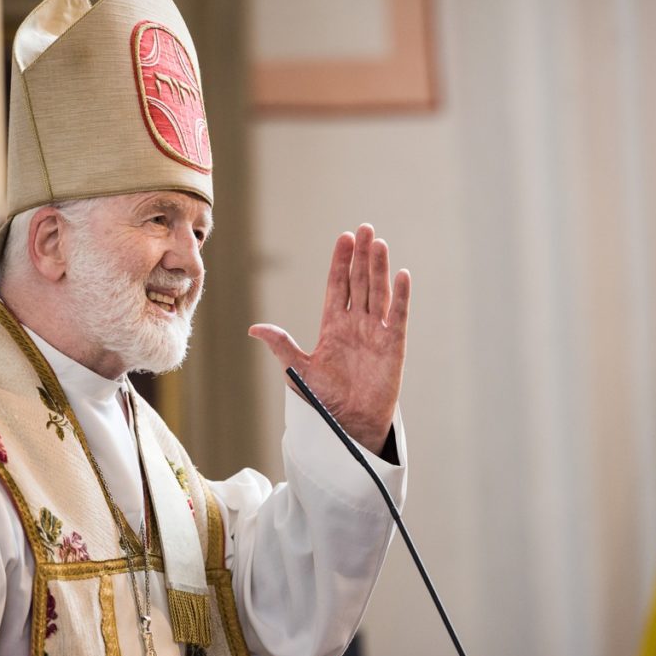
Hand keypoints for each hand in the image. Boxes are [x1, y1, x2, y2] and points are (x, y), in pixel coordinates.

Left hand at [249, 224, 411, 454]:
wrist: (349, 426)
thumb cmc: (325, 401)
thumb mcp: (298, 371)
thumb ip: (281, 346)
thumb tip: (254, 329)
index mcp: (333, 327)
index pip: (337, 287)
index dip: (340, 263)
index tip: (344, 239)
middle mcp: (356, 325)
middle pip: (360, 283)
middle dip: (362, 256)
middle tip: (365, 228)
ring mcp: (376, 333)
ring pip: (378, 293)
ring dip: (379, 268)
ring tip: (379, 242)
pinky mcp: (394, 346)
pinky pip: (397, 316)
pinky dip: (401, 296)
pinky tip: (402, 275)